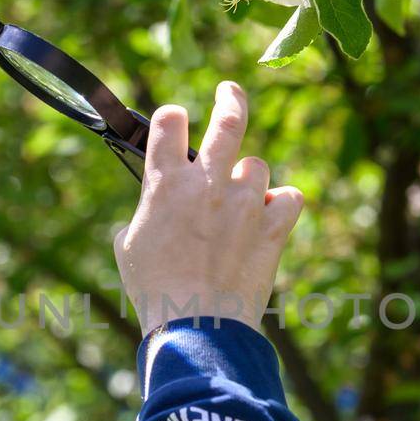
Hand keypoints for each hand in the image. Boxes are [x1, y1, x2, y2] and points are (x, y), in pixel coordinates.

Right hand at [112, 80, 304, 337]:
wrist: (196, 328)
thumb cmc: (154, 291)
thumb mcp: (128, 246)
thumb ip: (146, 212)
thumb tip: (156, 205)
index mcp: (165, 184)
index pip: (168, 120)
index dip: (172, 118)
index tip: (176, 123)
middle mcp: (207, 185)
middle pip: (228, 121)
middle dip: (231, 98)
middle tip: (230, 92)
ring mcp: (244, 205)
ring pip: (259, 166)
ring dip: (250, 179)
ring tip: (239, 205)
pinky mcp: (272, 229)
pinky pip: (291, 198)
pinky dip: (282, 206)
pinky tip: (269, 219)